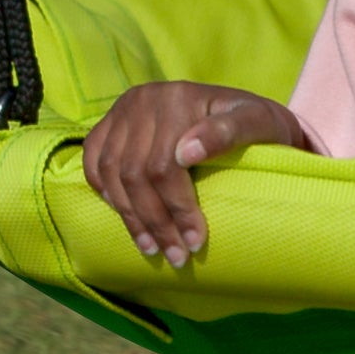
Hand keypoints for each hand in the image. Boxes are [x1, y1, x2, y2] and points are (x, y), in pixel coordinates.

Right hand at [78, 81, 304, 270]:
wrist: (244, 112)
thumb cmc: (259, 125)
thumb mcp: (260, 123)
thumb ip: (229, 132)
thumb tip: (187, 153)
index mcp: (180, 96)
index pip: (165, 165)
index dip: (178, 209)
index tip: (195, 242)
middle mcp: (146, 99)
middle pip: (136, 173)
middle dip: (156, 222)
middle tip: (178, 257)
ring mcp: (124, 109)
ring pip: (112, 173)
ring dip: (130, 218)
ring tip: (153, 249)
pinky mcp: (111, 121)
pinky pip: (93, 160)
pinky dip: (103, 190)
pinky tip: (123, 214)